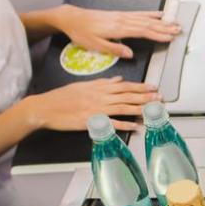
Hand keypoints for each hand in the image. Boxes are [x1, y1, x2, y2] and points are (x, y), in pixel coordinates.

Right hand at [20, 77, 159, 132]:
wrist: (45, 107)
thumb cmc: (62, 97)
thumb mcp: (83, 85)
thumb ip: (102, 83)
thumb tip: (118, 79)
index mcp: (98, 87)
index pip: (123, 86)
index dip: (140, 87)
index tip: (152, 87)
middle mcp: (99, 96)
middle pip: (126, 96)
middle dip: (145, 96)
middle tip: (159, 97)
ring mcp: (96, 109)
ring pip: (122, 107)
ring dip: (139, 108)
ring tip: (153, 109)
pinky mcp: (91, 121)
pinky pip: (110, 123)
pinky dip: (123, 124)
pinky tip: (135, 126)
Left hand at [53, 5, 179, 58]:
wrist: (72, 18)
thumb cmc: (81, 33)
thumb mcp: (95, 45)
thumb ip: (114, 49)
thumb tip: (130, 54)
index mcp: (118, 29)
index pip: (142, 31)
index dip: (157, 35)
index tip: (169, 37)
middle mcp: (122, 20)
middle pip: (147, 24)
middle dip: (164, 27)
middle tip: (178, 30)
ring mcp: (122, 16)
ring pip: (145, 18)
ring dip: (161, 21)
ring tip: (174, 23)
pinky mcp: (120, 14)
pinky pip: (138, 13)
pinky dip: (150, 14)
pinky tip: (158, 14)